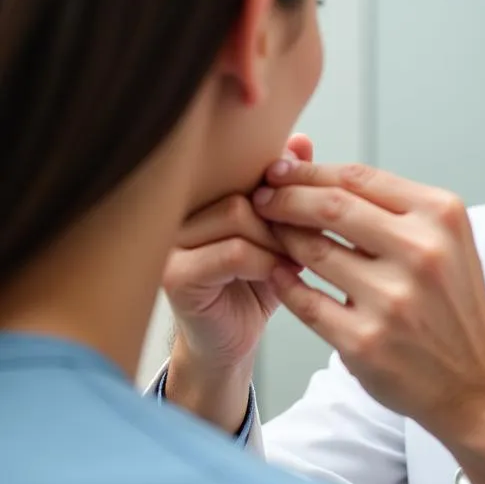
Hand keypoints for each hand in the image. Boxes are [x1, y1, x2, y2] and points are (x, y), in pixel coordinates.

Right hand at [163, 134, 313, 371]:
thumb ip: (287, 190)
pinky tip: (281, 274)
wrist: (230, 342)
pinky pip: (232, 252)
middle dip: (285, 215)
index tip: (314, 208)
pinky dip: (265, 262)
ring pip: (237, 215)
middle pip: (243, 189)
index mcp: (199, 195)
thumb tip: (301, 141)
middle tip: (310, 238)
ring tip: (295, 258)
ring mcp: (170, 242)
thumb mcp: (279, 232)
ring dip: (277, 239)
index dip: (284, 187)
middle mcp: (177, 212)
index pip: (243, 168)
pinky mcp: (174, 275)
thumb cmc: (256, 283)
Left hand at [255, 162, 484, 483]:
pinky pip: (305, 301)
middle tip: (261, 197)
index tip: (281, 171)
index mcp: (441, 217)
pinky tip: (279, 274)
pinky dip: (285, 283)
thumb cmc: (455, 307)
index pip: (359, 177)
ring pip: (312, 251)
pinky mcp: (365, 340)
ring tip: (270, 235)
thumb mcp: (448, 242)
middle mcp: (420, 253)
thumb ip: (396, 210)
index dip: (310, 171)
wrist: (478, 381)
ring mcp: (392, 299)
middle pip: (330, 206)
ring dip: (281, 238)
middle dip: (284, 197)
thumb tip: (321, 180)